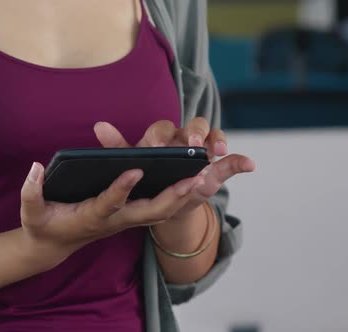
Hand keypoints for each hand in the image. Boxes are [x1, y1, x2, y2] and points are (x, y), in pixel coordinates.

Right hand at [18, 161, 204, 270]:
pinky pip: (159, 209)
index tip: (135, 168)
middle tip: (193, 178)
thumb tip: (35, 167)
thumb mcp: (30, 213)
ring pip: (161, 212)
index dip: (121, 188)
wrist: (54, 246)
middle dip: (172, 197)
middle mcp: (115, 221)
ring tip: (204, 175)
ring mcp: (126, 220)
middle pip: (150, 212)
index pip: (109, 203)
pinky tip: (195, 180)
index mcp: (92, 217)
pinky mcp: (131, 216)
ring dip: (183, 197)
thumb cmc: (44, 226)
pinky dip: (179, 197)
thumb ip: (30, 192)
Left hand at [93, 118, 254, 220]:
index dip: (162, 135)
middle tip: (193, 144)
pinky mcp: (218, 166)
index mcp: (163, 138)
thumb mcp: (131, 166)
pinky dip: (241, 161)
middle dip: (195, 132)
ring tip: (217, 152)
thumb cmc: (147, 177)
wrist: (163, 199)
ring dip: (217, 140)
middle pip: (194, 125)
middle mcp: (185, 139)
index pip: (164, 128)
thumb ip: (118, 147)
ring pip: (214, 136)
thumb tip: (99, 124)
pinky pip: (233, 161)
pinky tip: (249, 164)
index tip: (158, 146)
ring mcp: (204, 151)